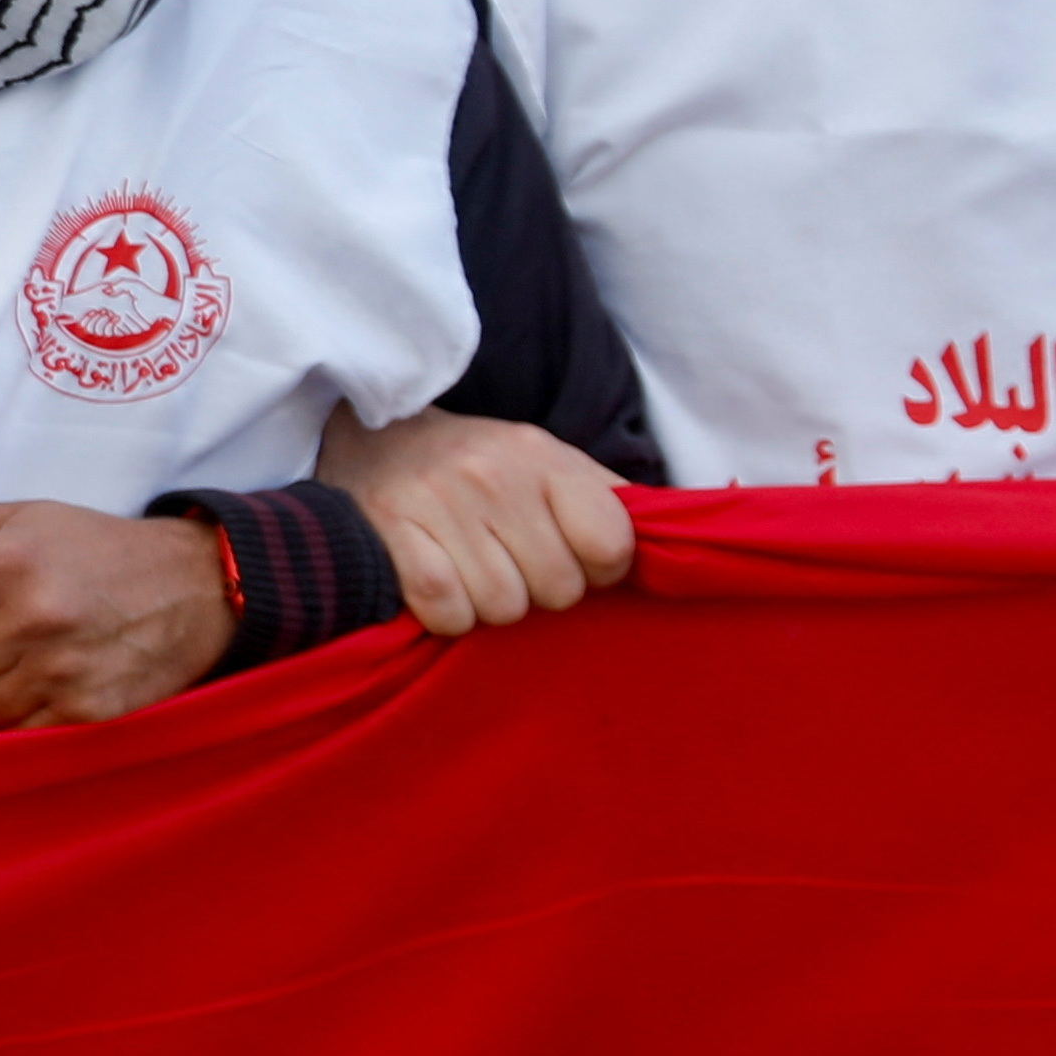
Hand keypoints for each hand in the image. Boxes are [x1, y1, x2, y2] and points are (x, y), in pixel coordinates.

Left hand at [0, 501, 233, 727]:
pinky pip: (12, 734)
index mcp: (9, 564)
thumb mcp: (13, 521)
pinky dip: (15, 713)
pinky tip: (39, 681)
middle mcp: (35, 620)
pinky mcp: (87, 715)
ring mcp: (63, 674)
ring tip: (15, 655)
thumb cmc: (90, 548)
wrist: (192, 588)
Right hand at [317, 406, 637, 637]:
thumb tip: (681, 544)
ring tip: (472, 570)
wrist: (374, 439)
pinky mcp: (392, 534)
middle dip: (540, 590)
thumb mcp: (549, 462)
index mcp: (544, 457)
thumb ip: (610, 501)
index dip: (599, 570)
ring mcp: (439, 502)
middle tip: (512, 563)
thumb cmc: (479, 467)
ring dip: (491, 605)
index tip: (574, 559)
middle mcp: (494, 475)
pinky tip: (441, 584)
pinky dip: (449, 615)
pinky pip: (448, 613)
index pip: (612, 547)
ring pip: (504, 608)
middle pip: (558, 589)